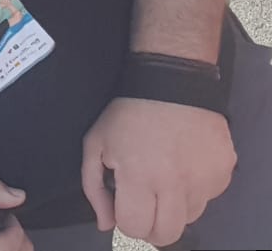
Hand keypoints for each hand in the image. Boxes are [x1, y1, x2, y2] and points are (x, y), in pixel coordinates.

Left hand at [81, 97, 233, 245]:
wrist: (172, 82)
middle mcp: (175, 183)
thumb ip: (94, 188)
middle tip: (144, 203)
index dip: (126, 220)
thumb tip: (106, 223)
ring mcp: (204, 179)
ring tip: (163, 177)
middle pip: (166, 234)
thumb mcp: (96, 144)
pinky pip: (208, 197)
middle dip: (150, 225)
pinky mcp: (223, 171)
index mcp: (139, 176)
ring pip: (189, 218)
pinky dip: (194, 190)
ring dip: (173, 207)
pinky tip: (182, 165)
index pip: (135, 228)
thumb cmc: (129, 113)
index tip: (124, 205)